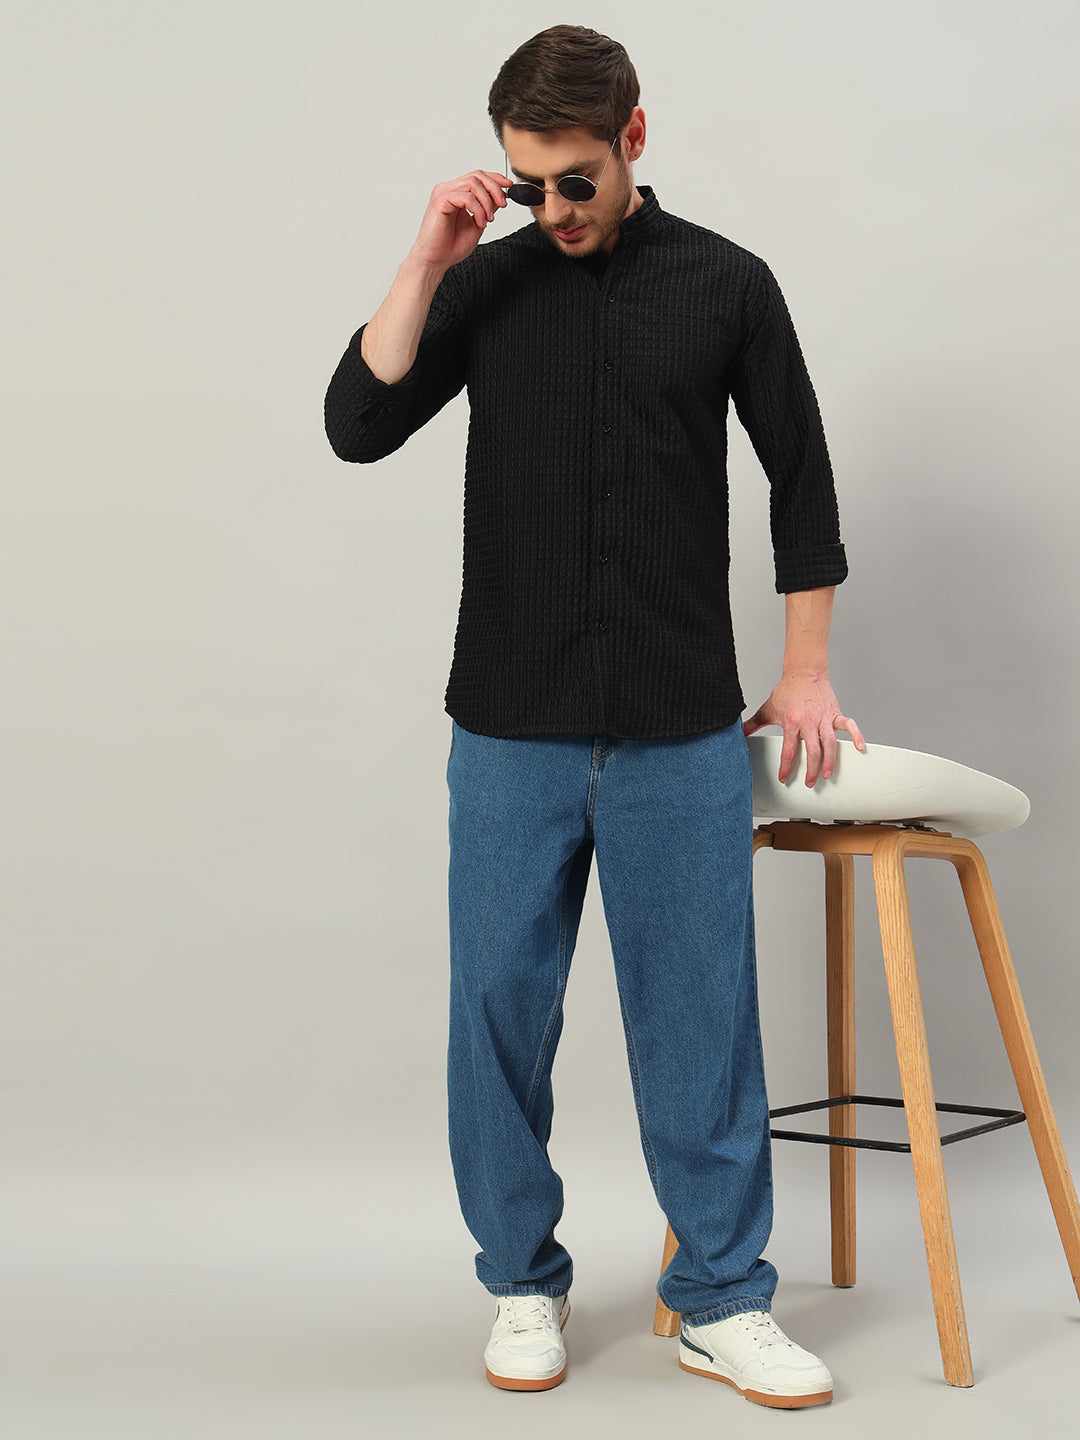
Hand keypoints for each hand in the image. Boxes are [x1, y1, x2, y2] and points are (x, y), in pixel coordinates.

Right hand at [409, 170, 511, 272]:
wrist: (436, 260)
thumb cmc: (451, 246)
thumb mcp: (478, 224)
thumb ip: (487, 209)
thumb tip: (500, 197)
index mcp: (456, 193)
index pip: (478, 176)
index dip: (495, 178)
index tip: (509, 185)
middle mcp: (449, 189)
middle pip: (477, 176)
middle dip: (495, 188)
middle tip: (503, 205)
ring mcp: (443, 193)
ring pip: (473, 184)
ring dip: (487, 202)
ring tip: (489, 219)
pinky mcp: (440, 201)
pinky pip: (466, 197)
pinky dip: (478, 209)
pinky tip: (479, 223)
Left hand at [743, 674, 864, 785]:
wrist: (804, 672)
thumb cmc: (787, 691)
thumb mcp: (768, 708)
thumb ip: (754, 723)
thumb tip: (739, 732)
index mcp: (791, 722)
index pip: (788, 750)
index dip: (786, 766)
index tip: (784, 778)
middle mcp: (809, 722)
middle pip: (812, 751)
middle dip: (811, 769)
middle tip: (810, 783)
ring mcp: (824, 718)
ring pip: (830, 743)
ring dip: (830, 760)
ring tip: (828, 774)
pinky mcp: (835, 713)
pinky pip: (849, 725)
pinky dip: (856, 735)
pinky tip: (860, 748)